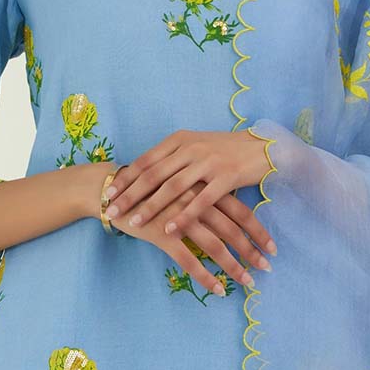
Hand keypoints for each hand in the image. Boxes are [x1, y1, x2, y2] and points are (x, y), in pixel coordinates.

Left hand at [103, 128, 276, 259]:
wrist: (261, 147)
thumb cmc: (224, 150)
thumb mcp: (195, 146)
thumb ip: (171, 158)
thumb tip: (143, 175)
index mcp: (180, 140)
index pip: (146, 160)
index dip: (126, 178)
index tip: (108, 193)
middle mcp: (191, 148)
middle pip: (153, 174)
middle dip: (130, 195)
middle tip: (111, 210)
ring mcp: (209, 162)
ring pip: (173, 188)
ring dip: (151, 207)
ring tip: (134, 222)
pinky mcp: (227, 177)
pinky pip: (201, 201)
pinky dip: (183, 216)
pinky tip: (170, 229)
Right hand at [106, 179, 270, 295]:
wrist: (114, 190)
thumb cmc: (150, 188)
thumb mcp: (181, 184)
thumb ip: (204, 195)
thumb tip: (229, 215)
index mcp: (204, 188)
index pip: (241, 211)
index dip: (258, 231)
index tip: (273, 248)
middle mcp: (196, 201)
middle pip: (233, 230)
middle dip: (252, 251)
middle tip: (266, 268)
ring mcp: (180, 218)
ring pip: (215, 246)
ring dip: (234, 267)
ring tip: (247, 283)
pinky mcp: (162, 234)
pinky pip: (189, 260)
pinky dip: (205, 277)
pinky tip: (216, 290)